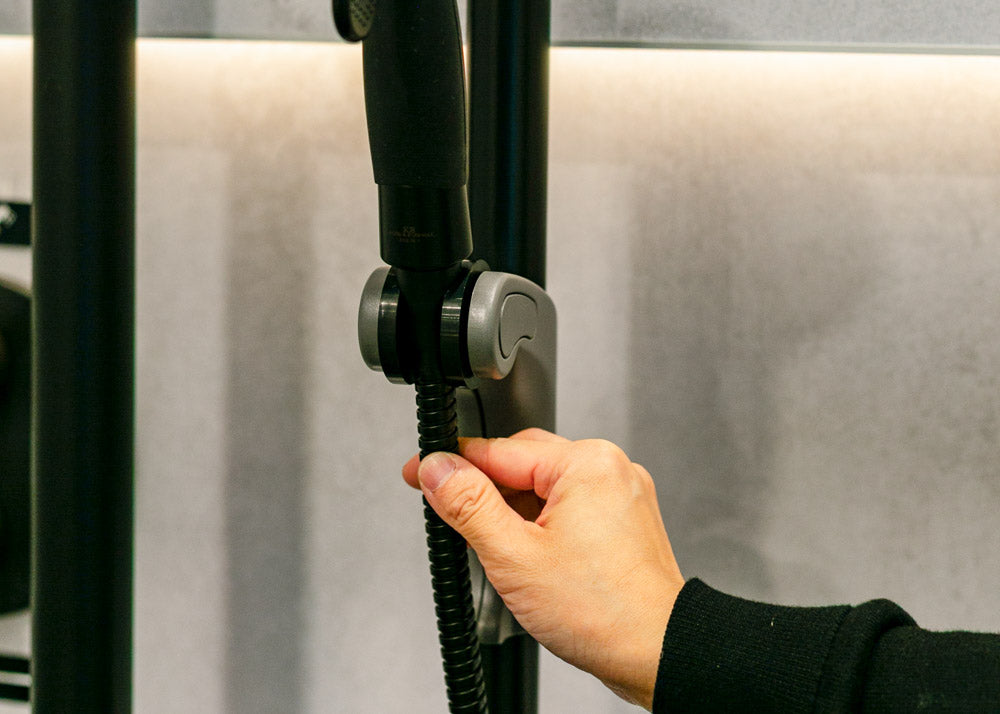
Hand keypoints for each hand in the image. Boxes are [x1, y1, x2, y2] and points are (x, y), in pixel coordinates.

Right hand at [402, 429, 684, 709]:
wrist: (657, 652)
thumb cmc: (603, 611)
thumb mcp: (514, 556)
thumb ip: (468, 505)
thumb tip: (437, 469)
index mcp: (586, 463)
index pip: (498, 450)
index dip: (451, 464)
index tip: (418, 471)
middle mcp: (609, 468)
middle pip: (522, 463)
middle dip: (485, 490)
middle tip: (451, 517)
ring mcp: (620, 493)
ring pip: (544, 486)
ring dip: (513, 510)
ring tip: (502, 553)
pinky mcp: (624, 518)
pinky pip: (569, 504)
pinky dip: (541, 523)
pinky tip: (530, 554)